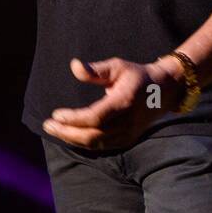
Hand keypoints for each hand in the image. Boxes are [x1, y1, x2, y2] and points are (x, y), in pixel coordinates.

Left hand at [42, 57, 184, 149]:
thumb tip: (74, 66)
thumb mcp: (118, 66)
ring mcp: (128, 134)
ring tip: (55, 129)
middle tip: (48, 124)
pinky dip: (84, 143)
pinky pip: (102, 146)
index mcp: (124, 102)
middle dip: (66, 132)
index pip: (94, 117)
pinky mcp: (128, 140)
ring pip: (95, 144)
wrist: (164, 91)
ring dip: (72, 139)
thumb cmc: (136, 75)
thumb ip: (96, 69)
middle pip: (92, 135)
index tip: (56, 114)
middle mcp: (127, 122)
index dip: (73, 119)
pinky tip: (70, 135)